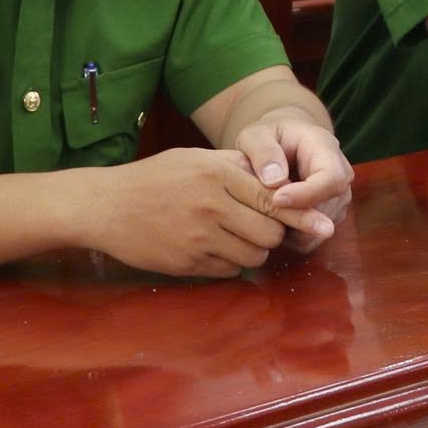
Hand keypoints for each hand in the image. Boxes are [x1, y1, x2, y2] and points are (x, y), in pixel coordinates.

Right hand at [83, 147, 289, 276]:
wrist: (105, 206)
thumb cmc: (154, 178)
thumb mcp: (195, 157)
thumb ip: (235, 164)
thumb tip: (277, 175)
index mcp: (216, 174)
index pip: (272, 199)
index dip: (301, 214)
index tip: (323, 224)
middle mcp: (210, 205)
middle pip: (269, 232)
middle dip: (273, 233)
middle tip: (262, 227)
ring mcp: (197, 238)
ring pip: (253, 255)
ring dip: (254, 250)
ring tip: (237, 237)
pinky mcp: (186, 263)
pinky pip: (228, 270)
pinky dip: (231, 263)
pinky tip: (215, 249)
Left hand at [227, 106, 353, 251]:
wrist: (282, 146)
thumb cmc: (267, 139)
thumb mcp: (255, 136)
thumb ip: (262, 152)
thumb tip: (274, 181)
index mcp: (326, 149)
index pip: (332, 179)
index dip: (307, 195)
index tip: (276, 200)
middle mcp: (341, 175)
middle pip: (328, 209)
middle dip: (293, 217)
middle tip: (258, 212)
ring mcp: (338, 199)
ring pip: (319, 229)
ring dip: (289, 228)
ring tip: (262, 212)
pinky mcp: (329, 218)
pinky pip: (311, 239)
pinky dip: (290, 237)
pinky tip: (271, 220)